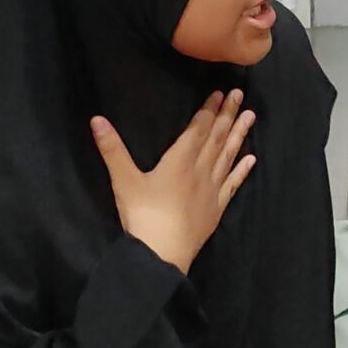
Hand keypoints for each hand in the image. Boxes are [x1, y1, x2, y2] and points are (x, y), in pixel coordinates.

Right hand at [91, 90, 255, 272]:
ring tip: (251, 116)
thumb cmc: (143, 216)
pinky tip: (251, 159)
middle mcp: (200, 170)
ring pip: (228, 156)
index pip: (198, 129)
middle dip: (228, 114)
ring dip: (239, 135)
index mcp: (179, 160)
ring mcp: (212, 189)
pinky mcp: (217, 208)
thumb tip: (96, 119)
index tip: (219, 93)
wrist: (163, 254)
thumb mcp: (123, 180)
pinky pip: (233, 183)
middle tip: (239, 95)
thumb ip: (112, 149)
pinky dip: (242, 170)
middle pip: (217, 137)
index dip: (209, 110)